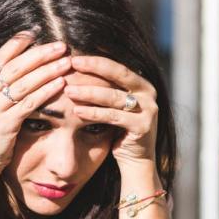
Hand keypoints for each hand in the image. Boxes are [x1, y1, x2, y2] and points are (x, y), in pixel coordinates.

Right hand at [0, 32, 69, 184]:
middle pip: (16, 67)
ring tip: (66, 62)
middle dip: (40, 54)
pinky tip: (61, 84)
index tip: (35, 32)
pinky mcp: (6, 124)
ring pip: (25, 84)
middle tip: (60, 45)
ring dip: (48, 71)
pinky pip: (30, 103)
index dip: (17, 43)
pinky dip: (46, 92)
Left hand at [63, 56, 158, 171]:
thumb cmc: (120, 131)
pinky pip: (113, 117)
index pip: (118, 66)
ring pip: (114, 97)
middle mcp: (149, 94)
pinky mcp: (142, 127)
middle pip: (119, 75)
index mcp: (142, 84)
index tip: (75, 57)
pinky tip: (77, 111)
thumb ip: (106, 88)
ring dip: (89, 92)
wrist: (136, 161)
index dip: (97, 61)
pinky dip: (94, 113)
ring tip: (68, 90)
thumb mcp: (114, 106)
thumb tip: (78, 66)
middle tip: (72, 64)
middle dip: (94, 68)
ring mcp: (149, 110)